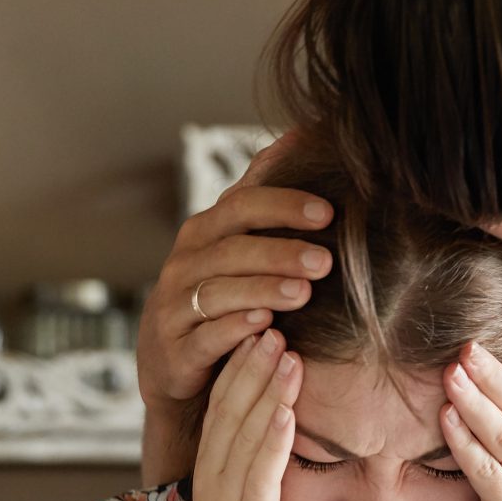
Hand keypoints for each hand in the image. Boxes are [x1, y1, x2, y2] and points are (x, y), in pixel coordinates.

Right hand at [138, 135, 333, 427]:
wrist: (173, 365)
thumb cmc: (217, 299)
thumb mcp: (235, 247)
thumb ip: (263, 198)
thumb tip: (301, 135)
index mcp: (204, 233)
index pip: (242, 206)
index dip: (283, 205)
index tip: (328, 211)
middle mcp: (185, 263)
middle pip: (232, 248)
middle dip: (280, 251)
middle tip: (325, 261)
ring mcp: (175, 306)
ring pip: (219, 291)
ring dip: (263, 290)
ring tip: (303, 293)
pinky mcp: (176, 349)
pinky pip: (206, 336)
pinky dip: (235, 330)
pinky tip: (267, 328)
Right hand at [190, 330, 300, 500]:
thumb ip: (257, 485)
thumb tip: (276, 458)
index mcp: (210, 480)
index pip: (220, 411)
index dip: (237, 370)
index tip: (258, 333)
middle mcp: (211, 482)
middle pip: (226, 407)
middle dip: (248, 361)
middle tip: (270, 320)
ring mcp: (227, 500)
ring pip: (242, 427)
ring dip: (262, 383)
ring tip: (282, 343)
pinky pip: (260, 467)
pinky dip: (273, 431)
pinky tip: (288, 403)